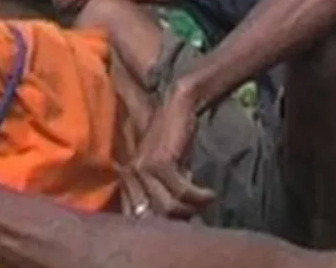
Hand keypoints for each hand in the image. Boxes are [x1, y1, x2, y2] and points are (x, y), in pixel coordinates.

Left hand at [123, 83, 214, 218]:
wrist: (176, 108)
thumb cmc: (171, 143)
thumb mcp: (161, 171)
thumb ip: (159, 195)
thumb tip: (173, 225)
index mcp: (126, 179)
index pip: (133, 217)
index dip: (157, 227)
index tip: (180, 223)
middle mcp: (129, 175)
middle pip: (152, 218)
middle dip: (177, 221)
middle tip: (195, 215)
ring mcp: (143, 169)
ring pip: (169, 209)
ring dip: (192, 210)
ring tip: (203, 202)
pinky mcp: (161, 163)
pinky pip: (183, 193)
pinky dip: (201, 197)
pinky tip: (210, 194)